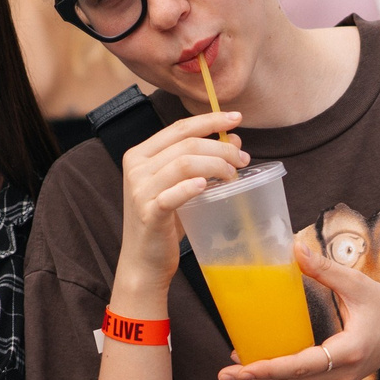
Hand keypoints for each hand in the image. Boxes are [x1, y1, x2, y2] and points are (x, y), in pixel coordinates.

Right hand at [115, 111, 246, 293]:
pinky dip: (191, 187)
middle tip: (243, 158)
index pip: (179, 128)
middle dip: (220, 147)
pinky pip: (172, 195)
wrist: (144, 262)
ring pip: (184, 163)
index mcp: (140, 154)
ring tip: (233, 176)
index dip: (209, 119)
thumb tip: (234, 139)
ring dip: (216, 165)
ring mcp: (139, 190)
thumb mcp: (182, 186)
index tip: (236, 118)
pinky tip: (207, 186)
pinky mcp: (148, 213)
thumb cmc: (165, 222)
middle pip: (186, 143)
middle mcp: (136, 168)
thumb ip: (202, 162)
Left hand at [219, 238, 379, 379]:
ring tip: (238, 368)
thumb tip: (295, 248)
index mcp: (347, 352)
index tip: (242, 369)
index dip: (269, 368)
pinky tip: (262, 368)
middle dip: (256, 379)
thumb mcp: (358, 285)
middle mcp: (342, 375)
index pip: (301, 366)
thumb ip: (326, 269)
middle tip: (226, 373)